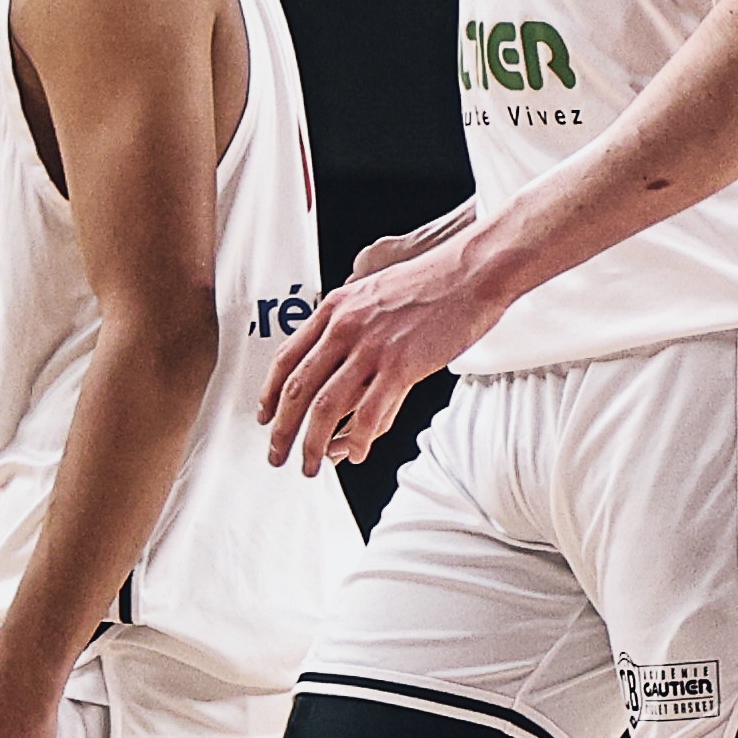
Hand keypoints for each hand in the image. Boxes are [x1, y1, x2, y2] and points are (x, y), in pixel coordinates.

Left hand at [260, 223, 507, 473]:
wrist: (473, 272)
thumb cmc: (433, 282)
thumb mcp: (375, 294)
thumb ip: (352, 324)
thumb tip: (341, 362)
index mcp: (336, 308)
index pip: (287, 358)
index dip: (269, 394)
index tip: (265, 417)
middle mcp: (345, 326)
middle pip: (298, 389)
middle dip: (282, 430)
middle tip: (277, 454)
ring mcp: (372, 347)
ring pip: (325, 407)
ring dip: (312, 444)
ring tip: (310, 465)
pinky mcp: (401, 365)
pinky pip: (368, 413)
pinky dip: (357, 440)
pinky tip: (355, 453)